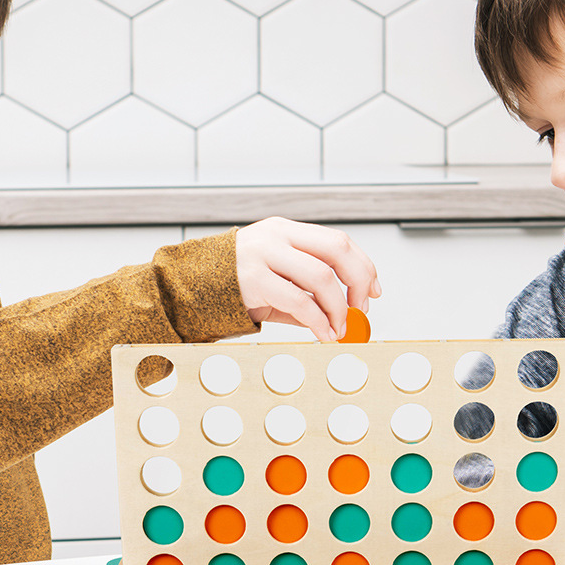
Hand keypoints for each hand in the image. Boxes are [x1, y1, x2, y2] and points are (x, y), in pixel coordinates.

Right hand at [236, 217, 380, 340]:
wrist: (191, 285)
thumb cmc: (238, 283)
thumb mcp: (276, 278)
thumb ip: (308, 291)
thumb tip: (345, 316)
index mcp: (287, 231)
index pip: (338, 241)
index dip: (363, 266)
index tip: (373, 291)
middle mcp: (278, 236)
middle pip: (337, 249)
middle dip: (358, 281)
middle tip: (361, 309)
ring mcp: (265, 254)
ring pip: (321, 276)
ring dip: (338, 307)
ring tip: (339, 328)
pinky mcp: (253, 278)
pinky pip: (298, 300)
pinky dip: (318, 320)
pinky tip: (322, 333)